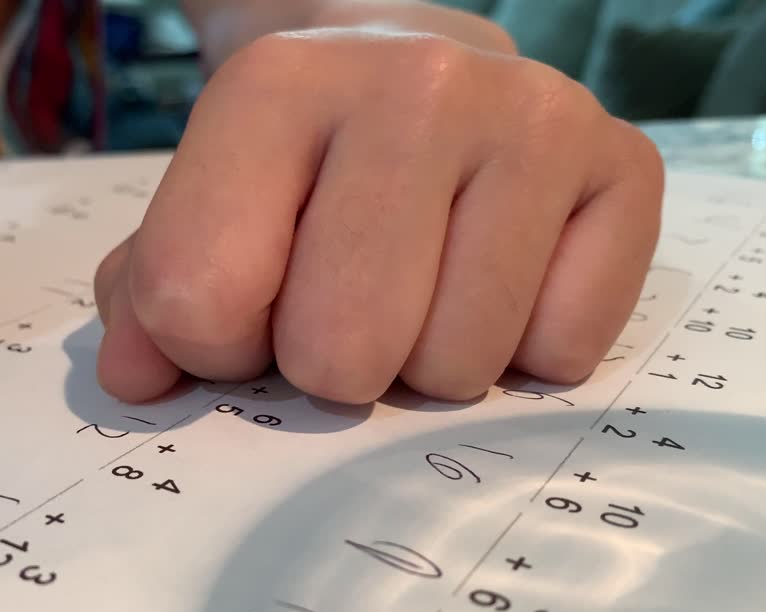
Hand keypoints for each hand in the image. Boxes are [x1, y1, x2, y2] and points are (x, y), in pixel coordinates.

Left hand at [93, 20, 663, 404]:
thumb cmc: (301, 171)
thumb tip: (138, 382)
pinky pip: (559, 353)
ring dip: (425, 363)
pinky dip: (522, 352)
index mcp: (274, 87)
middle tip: (348, 303)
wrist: (418, 75)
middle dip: (329, 365)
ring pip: (454, 368)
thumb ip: (150, 299)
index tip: (247, 304)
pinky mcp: (628, 165)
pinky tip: (500, 277)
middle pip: (340, 352)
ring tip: (425, 286)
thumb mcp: (201, 215)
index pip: (199, 301)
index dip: (213, 345)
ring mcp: (534, 119)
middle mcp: (415, 83)